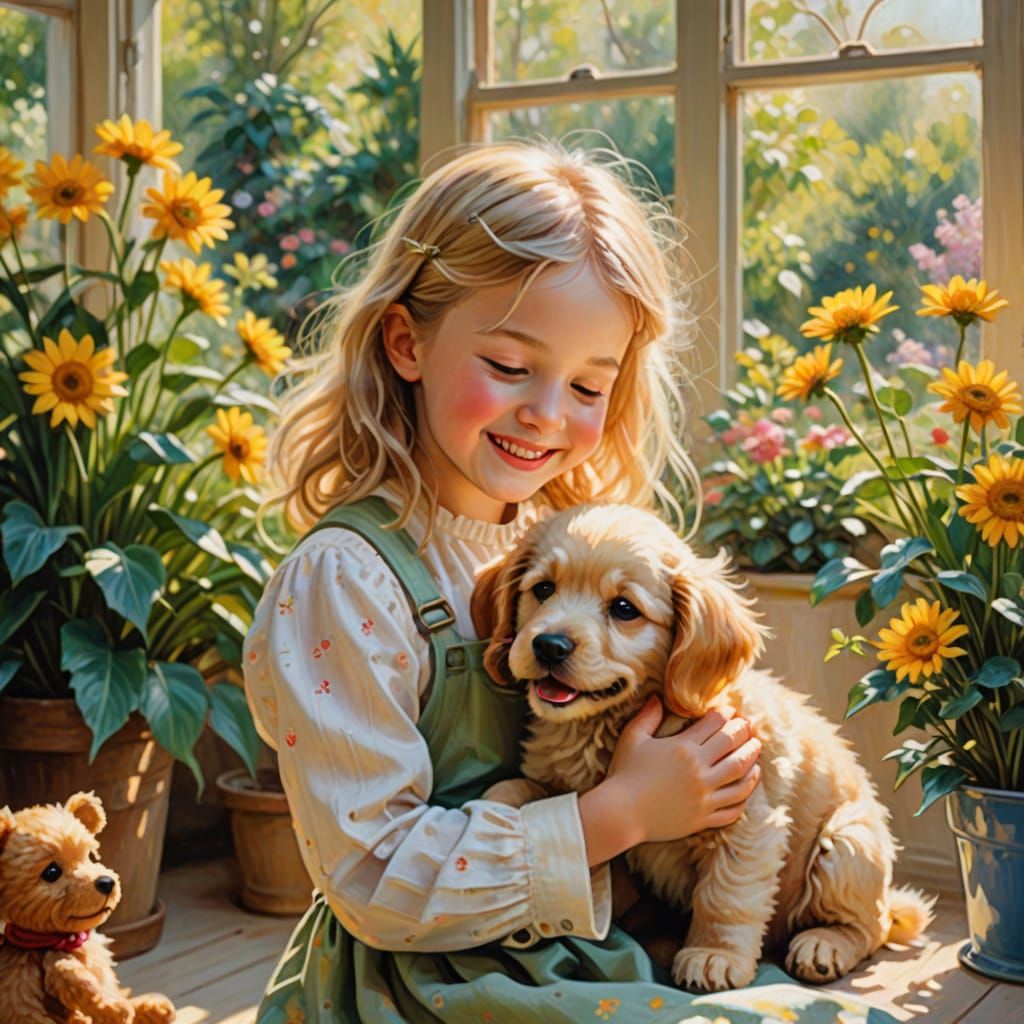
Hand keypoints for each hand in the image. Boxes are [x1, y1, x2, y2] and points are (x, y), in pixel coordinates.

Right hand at [604, 695, 760, 845]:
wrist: (621, 814)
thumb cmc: (624, 774)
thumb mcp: (632, 739)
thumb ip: (647, 716)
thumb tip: (657, 697)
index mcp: (683, 748)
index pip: (714, 724)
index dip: (725, 714)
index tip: (730, 711)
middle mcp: (699, 770)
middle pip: (733, 746)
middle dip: (744, 733)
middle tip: (750, 727)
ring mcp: (704, 796)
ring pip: (740, 776)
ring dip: (752, 761)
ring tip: (756, 751)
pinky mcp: (703, 818)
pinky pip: (733, 808)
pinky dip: (744, 797)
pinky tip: (747, 787)